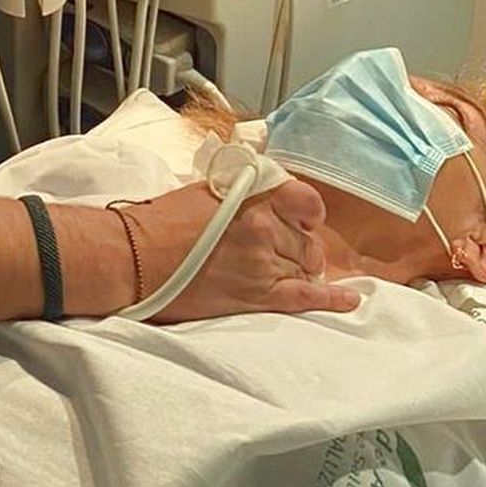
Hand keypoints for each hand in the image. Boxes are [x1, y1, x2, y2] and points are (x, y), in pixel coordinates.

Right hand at [120, 179, 361, 323]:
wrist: (135, 257)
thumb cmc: (160, 221)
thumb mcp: (205, 188)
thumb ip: (242, 188)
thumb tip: (263, 189)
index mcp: (251, 194)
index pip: (305, 199)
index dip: (308, 211)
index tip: (304, 217)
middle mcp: (264, 226)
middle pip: (306, 238)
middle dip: (300, 244)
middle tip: (283, 249)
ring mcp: (264, 262)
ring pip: (307, 265)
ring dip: (304, 268)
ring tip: (292, 270)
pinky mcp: (258, 295)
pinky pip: (307, 296)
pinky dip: (332, 298)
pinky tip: (349, 298)